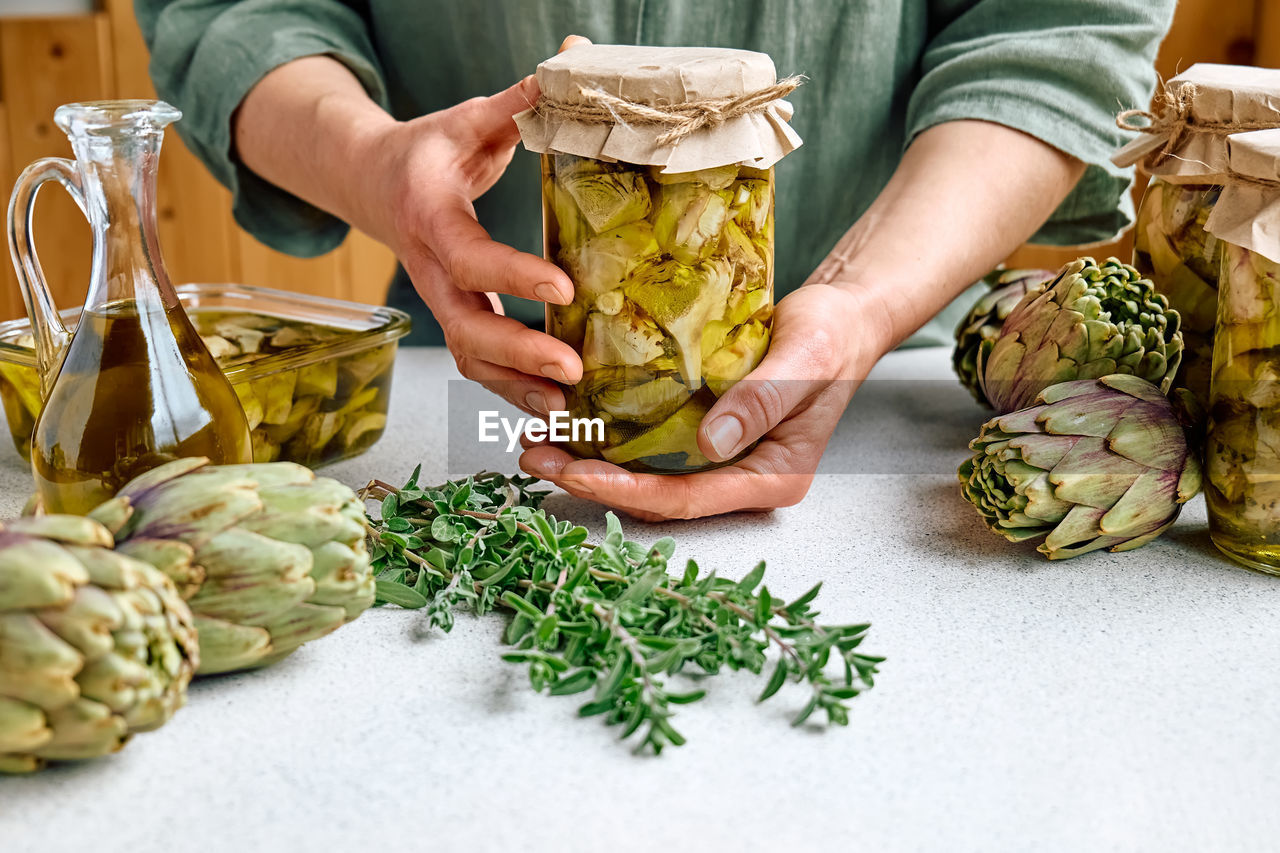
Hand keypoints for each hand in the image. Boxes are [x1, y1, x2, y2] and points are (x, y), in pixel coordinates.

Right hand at [361, 78, 580, 416]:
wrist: (374, 182)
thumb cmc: (430, 150)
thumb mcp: (469, 119)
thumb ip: (519, 100)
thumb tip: (574, 54)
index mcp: (431, 217)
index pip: (470, 257)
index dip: (512, 277)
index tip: (563, 288)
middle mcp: (429, 269)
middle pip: (465, 327)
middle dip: (517, 354)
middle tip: (571, 369)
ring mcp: (439, 300)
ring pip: (467, 356)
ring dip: (514, 387)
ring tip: (566, 408)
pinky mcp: (454, 316)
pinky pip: (476, 362)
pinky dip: (509, 391)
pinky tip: (550, 408)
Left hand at [518, 284, 887, 519]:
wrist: (841, 316)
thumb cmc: (831, 336)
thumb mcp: (804, 361)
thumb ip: (762, 400)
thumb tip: (712, 443)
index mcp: (771, 478)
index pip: (688, 499)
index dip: (628, 491)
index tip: (577, 474)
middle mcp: (741, 477)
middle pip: (657, 494)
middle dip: (593, 481)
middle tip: (534, 456)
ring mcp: (723, 458)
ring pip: (647, 473)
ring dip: (592, 461)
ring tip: (538, 440)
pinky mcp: (706, 431)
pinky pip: (652, 444)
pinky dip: (610, 436)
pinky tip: (572, 418)